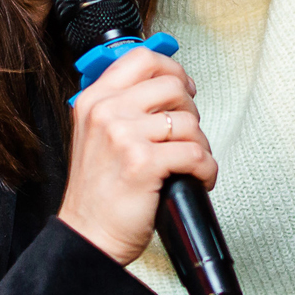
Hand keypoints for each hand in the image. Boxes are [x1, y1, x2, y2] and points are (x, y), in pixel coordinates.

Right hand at [57, 47, 216, 266]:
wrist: (88, 236)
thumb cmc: (97, 191)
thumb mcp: (95, 133)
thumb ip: (119, 105)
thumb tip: (164, 85)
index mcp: (94, 98)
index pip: (141, 58)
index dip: (171, 68)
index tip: (183, 86)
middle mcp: (106, 111)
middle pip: (171, 85)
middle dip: (190, 110)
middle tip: (187, 132)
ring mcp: (124, 135)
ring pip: (188, 121)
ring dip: (200, 144)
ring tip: (190, 161)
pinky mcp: (144, 162)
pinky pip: (196, 154)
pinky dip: (207, 169)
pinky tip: (199, 178)